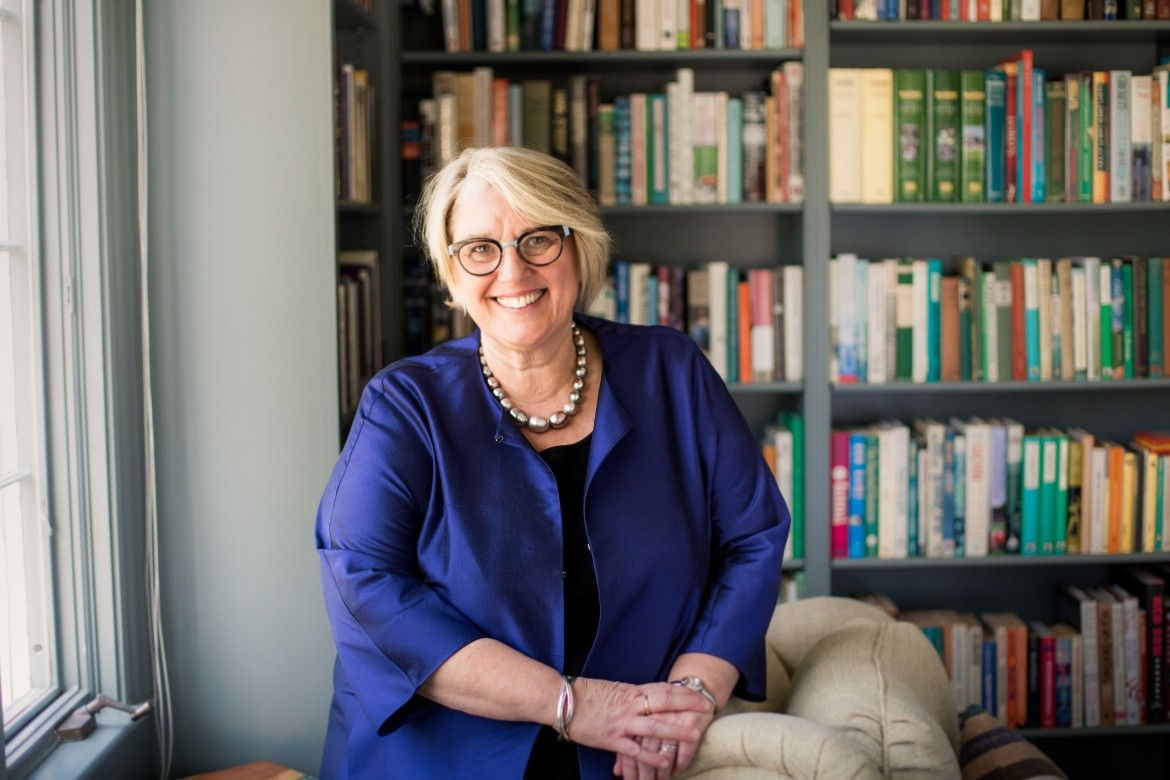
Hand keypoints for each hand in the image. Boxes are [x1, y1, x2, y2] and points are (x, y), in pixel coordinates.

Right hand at [565, 679, 707, 772]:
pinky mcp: (612, 740)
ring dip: (675, 732)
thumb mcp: (613, 690)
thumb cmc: (586, 694)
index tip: (699, 693)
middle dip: (686, 705)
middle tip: (706, 708)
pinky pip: (635, 750)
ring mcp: (622, 723)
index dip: (682, 692)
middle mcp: (630, 705)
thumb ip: (632, 695)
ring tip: (694, 736)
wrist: (562, 701)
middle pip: (663, 703)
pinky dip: (651, 757)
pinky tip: (666, 763)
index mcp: (631, 691)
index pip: (662, 689)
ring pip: (653, 727)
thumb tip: (647, 697)